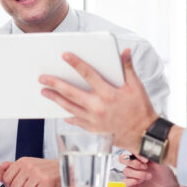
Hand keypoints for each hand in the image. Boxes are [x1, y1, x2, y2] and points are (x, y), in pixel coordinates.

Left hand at [0, 158, 59, 186]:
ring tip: (39, 186)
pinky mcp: (46, 182)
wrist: (65, 168)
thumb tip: (2, 166)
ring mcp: (37, 174)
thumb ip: (14, 165)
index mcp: (23, 161)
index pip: (6, 178)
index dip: (12, 184)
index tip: (20, 183)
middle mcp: (29, 166)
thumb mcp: (29, 163)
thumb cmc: (47, 168)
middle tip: (32, 184)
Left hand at [39, 49, 158, 151]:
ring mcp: (94, 120)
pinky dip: (67, 115)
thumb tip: (125, 51)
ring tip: (44, 92)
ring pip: (69, 107)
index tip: (64, 56)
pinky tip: (60, 110)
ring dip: (56, 99)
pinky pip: (76, 121)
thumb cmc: (141, 109)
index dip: (76, 64)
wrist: (143, 135)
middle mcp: (98, 107)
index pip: (89, 75)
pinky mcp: (93, 129)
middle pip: (71, 93)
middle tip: (42, 78)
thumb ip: (128, 68)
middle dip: (55, 84)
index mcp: (109, 94)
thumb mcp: (137, 86)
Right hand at [119, 154, 177, 186]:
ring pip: (126, 171)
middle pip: (123, 159)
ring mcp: (132, 173)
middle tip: (145, 167)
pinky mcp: (131, 183)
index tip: (146, 160)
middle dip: (134, 163)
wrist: (167, 185)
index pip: (130, 150)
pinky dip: (131, 181)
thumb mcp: (159, 161)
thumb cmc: (163, 172)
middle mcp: (133, 164)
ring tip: (148, 176)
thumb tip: (147, 149)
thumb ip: (151, 155)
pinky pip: (124, 181)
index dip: (136, 154)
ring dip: (137, 174)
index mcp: (139, 156)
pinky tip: (139, 181)